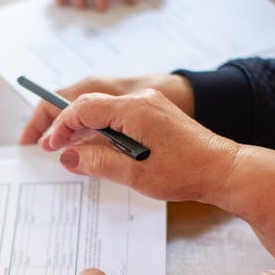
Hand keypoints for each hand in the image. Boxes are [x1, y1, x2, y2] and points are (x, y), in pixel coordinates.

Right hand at [38, 88, 237, 204]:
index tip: (49, 146)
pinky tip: (97, 147)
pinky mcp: (157, 115)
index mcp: (134, 109)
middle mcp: (141, 100)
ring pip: (106, 110)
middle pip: (92, 104)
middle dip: (67, 125)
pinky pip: (121, 116)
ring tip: (69, 150)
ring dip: (85, 128)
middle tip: (49, 147)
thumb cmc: (185, 172)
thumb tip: (68, 157)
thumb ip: (97, 162)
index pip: (83, 107)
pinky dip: (104, 129)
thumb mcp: (134, 174)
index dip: (61, 126)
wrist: (224, 169)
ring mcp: (150, 105)